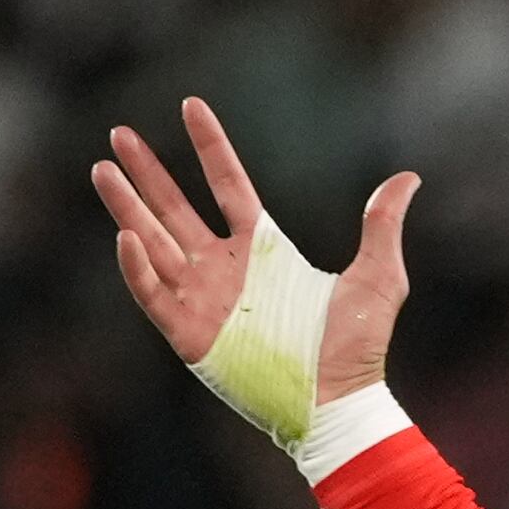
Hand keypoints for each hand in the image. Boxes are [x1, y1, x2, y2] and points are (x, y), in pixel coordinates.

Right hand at [92, 96, 416, 410]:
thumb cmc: (357, 349)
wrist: (338, 402)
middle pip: (174, 208)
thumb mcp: (379, 278)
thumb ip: (381, 225)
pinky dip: (137, 268)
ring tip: (102, 169)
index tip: (190, 106)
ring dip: (126, 207)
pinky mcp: (190, 335)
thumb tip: (406, 179)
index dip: (210, 145)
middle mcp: (225, 269)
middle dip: (146, 172)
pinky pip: (154, 295)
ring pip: (152, 242)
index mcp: (262, 247)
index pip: (227, 183)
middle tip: (118, 133)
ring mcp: (203, 300)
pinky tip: (125, 236)